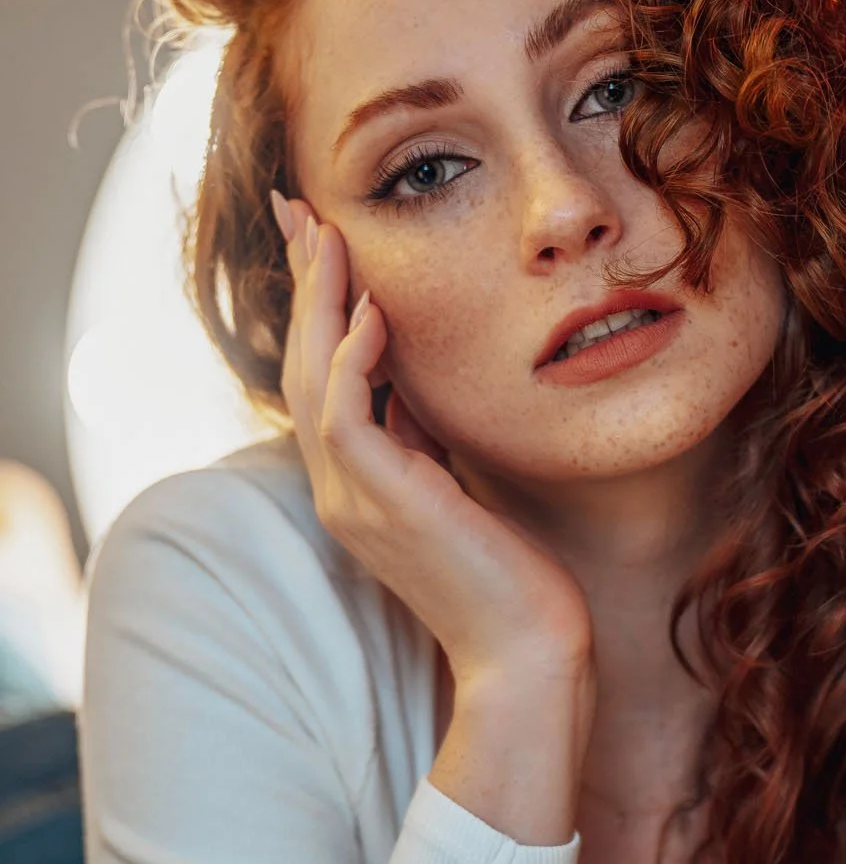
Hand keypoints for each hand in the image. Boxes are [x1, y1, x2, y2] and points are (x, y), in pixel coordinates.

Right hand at [273, 193, 593, 684]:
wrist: (528, 653)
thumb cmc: (512, 580)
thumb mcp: (462, 488)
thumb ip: (429, 440)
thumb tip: (417, 386)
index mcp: (359, 486)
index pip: (321, 379)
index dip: (318, 307)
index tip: (322, 240)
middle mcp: (343, 491)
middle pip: (302, 367)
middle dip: (304, 285)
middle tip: (297, 209)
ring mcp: (356, 501)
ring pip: (312, 382)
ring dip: (319, 304)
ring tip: (327, 236)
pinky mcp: (385, 505)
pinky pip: (347, 418)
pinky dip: (353, 360)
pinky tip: (373, 313)